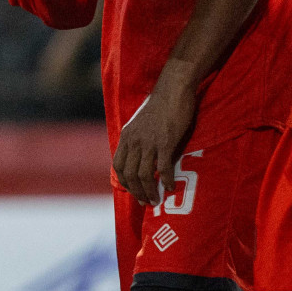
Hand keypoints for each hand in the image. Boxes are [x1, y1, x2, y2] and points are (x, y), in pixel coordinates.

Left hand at [112, 81, 196, 206]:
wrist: (173, 89)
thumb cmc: (160, 105)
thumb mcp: (140, 122)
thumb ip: (138, 138)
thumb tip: (140, 155)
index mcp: (127, 136)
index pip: (118, 165)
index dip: (124, 182)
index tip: (133, 191)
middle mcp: (134, 140)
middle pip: (129, 174)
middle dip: (136, 191)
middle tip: (145, 202)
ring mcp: (149, 142)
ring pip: (143, 174)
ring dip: (149, 190)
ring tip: (156, 200)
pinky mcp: (165, 142)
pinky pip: (162, 167)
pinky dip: (165, 180)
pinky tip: (169, 186)